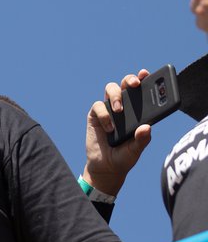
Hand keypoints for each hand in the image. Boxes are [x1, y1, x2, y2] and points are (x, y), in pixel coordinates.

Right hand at [83, 70, 151, 194]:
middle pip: (125, 84)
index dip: (143, 79)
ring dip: (116, 96)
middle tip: (135, 85)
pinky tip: (109, 128)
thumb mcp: (136, 150)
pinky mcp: (95, 116)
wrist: (105, 167)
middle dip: (130, 80)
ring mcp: (108, 110)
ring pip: (111, 89)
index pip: (141, 90)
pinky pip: (98, 106)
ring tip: (119, 110)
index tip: (146, 74)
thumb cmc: (124, 157)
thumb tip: (147, 127)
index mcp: (137, 111)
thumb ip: (142, 139)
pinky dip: (104, 115)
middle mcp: (123, 106)